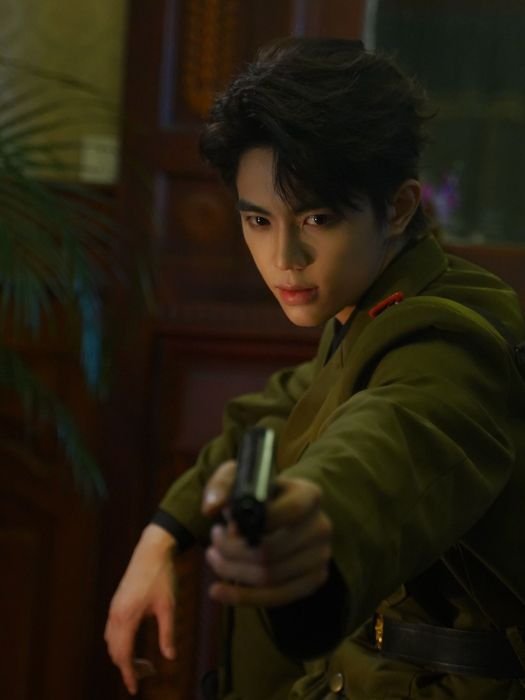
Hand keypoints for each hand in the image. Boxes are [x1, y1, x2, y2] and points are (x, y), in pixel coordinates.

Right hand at [104, 524, 177, 694]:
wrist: (152, 551)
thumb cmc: (162, 577)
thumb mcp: (168, 606)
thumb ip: (167, 633)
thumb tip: (170, 657)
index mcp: (127, 617)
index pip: (123, 655)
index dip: (128, 674)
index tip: (134, 689)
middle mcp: (116, 614)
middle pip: (115, 651)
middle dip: (127, 667)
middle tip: (146, 675)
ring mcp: (114, 607)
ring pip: (111, 641)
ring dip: (122, 655)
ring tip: (142, 663)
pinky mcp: (117, 602)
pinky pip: (112, 630)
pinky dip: (120, 643)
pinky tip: (133, 644)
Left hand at [201, 460, 331, 606]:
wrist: (284, 510)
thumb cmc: (261, 493)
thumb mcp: (241, 477)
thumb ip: (222, 484)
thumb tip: (212, 508)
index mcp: (309, 495)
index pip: (287, 512)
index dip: (252, 523)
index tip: (226, 525)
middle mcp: (321, 526)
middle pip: (270, 551)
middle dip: (232, 551)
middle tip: (213, 543)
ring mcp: (321, 556)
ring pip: (269, 576)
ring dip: (233, 571)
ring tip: (214, 558)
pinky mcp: (314, 580)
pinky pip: (277, 597)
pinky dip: (243, 597)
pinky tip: (219, 591)